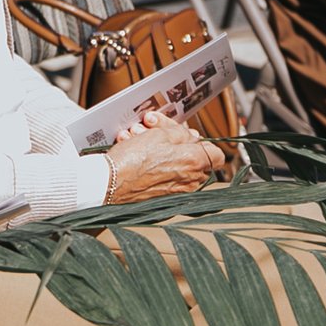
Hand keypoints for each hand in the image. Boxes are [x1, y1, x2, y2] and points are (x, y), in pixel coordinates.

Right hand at [104, 110, 225, 200]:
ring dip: (156, 147)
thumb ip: (180, 133)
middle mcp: (189, 181)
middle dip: (173, 139)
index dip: (203, 142)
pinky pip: (161, 175)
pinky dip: (149, 163)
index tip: (189, 135)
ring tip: (136, 137)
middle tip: (154, 128)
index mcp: (194, 163)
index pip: (217, 155)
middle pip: (192, 156)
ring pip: (173, 163)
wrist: (109, 185)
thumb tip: (190, 137)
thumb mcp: (159, 134)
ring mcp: (176, 192)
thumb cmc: (133, 160)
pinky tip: (132, 149)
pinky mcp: (161, 197)